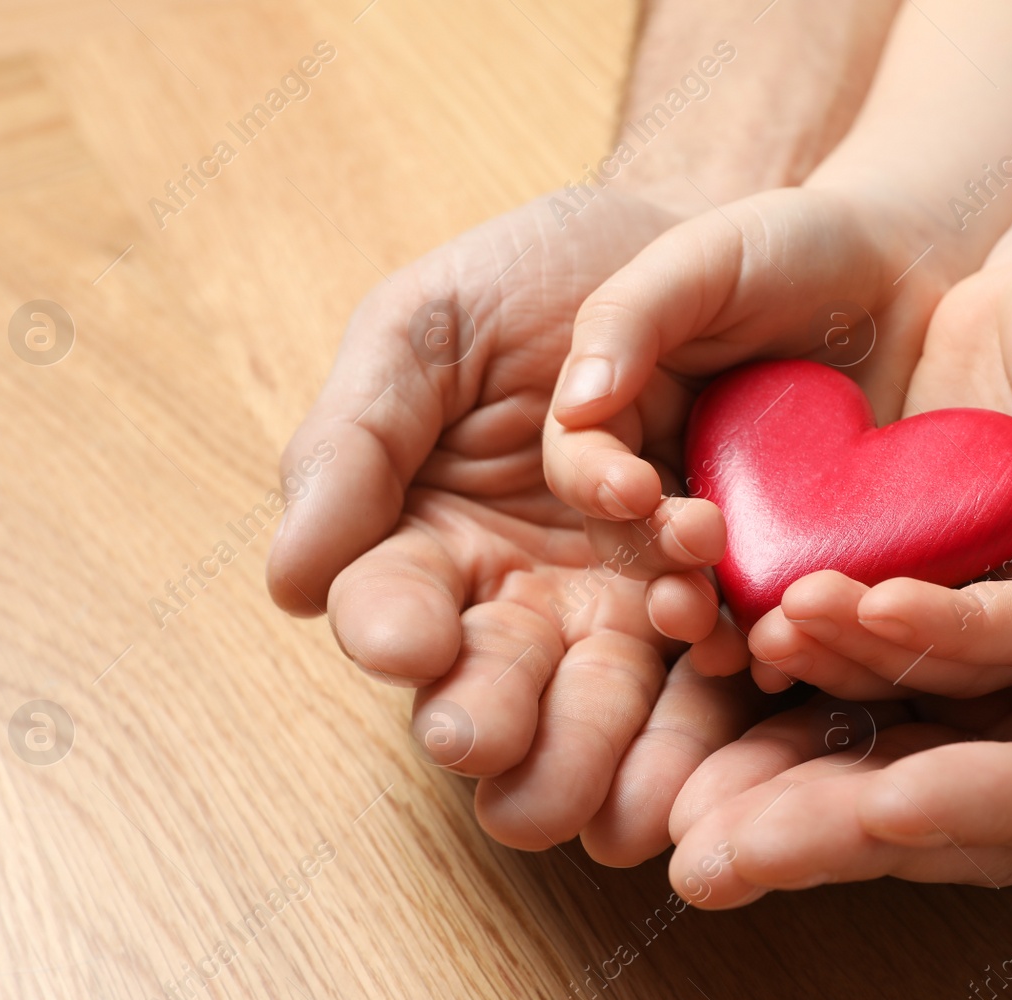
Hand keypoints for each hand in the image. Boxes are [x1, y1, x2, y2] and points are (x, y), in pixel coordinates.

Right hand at [266, 191, 741, 860]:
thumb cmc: (541, 274)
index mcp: (424, 534)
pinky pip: (706, 656)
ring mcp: (616, 603)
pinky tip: (721, 637)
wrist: (693, 244)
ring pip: (597, 703)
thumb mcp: (429, 325)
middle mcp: (516, 592)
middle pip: (489, 689)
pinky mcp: (709, 595)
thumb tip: (290, 583)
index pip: (387, 606)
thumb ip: (355, 439)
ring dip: (605, 725)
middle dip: (491, 722)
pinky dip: (711, 660)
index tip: (407, 641)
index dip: (391, 630)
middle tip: (492, 742)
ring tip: (643, 664)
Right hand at [543, 185, 949, 675]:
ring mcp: (734, 522)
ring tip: (728, 639)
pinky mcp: (802, 553)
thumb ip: (629, 317)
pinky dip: (778, 637)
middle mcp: (664, 475)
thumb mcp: (702, 257)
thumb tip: (577, 404)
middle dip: (652, 567)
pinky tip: (791, 654)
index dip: (598, 486)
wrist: (905, 271)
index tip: (634, 490)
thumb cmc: (793, 246)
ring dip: (703, 622)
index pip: (584, 464)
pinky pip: (778, 606)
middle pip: (631, 546)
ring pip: (697, 590)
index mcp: (622, 411)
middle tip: (694, 567)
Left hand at [662, 317, 1011, 903]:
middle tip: (715, 856)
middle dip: (836, 835)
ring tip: (694, 789)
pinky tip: (742, 682)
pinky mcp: (1001, 660)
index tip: (878, 808)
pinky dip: (822, 690)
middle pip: (963, 813)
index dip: (976, 806)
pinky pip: (897, 690)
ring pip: (908, 760)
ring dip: (800, 776)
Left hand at [751, 232, 1011, 697]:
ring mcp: (985, 573)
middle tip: (785, 626)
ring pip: (907, 648)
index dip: (953, 630)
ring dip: (835, 649)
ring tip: (763, 633)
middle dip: (872, 649)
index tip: (876, 604)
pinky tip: (755, 602)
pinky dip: (824, 612)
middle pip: (960, 660)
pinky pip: (873, 596)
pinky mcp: (929, 544)